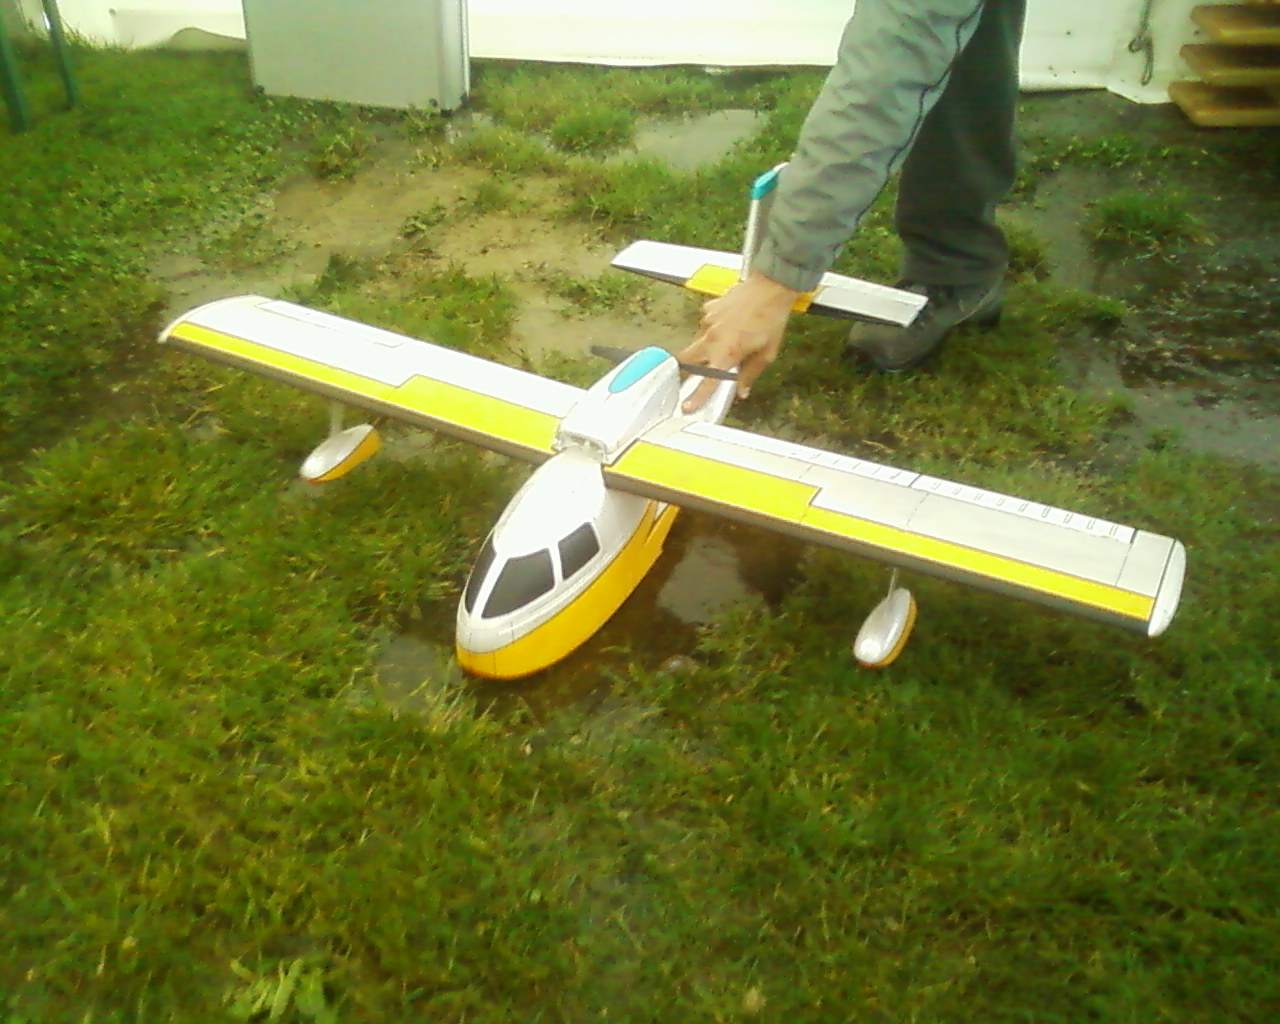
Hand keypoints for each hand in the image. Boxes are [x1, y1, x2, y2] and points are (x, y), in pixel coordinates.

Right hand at [678, 272, 799, 412]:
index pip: (708, 381)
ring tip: (724, 342)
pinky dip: (712, 330)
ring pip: (695, 342)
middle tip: (689, 376)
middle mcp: (712, 339)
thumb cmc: (771, 319)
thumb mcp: (767, 353)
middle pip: (686, 360)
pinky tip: (727, 326)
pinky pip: (703, 326)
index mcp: (727, 353)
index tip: (687, 406)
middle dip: (685, 370)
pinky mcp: (707, 310)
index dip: (696, 396)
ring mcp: (707, 322)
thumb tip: (742, 390)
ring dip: (703, 348)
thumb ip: (750, 374)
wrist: (769, 288)